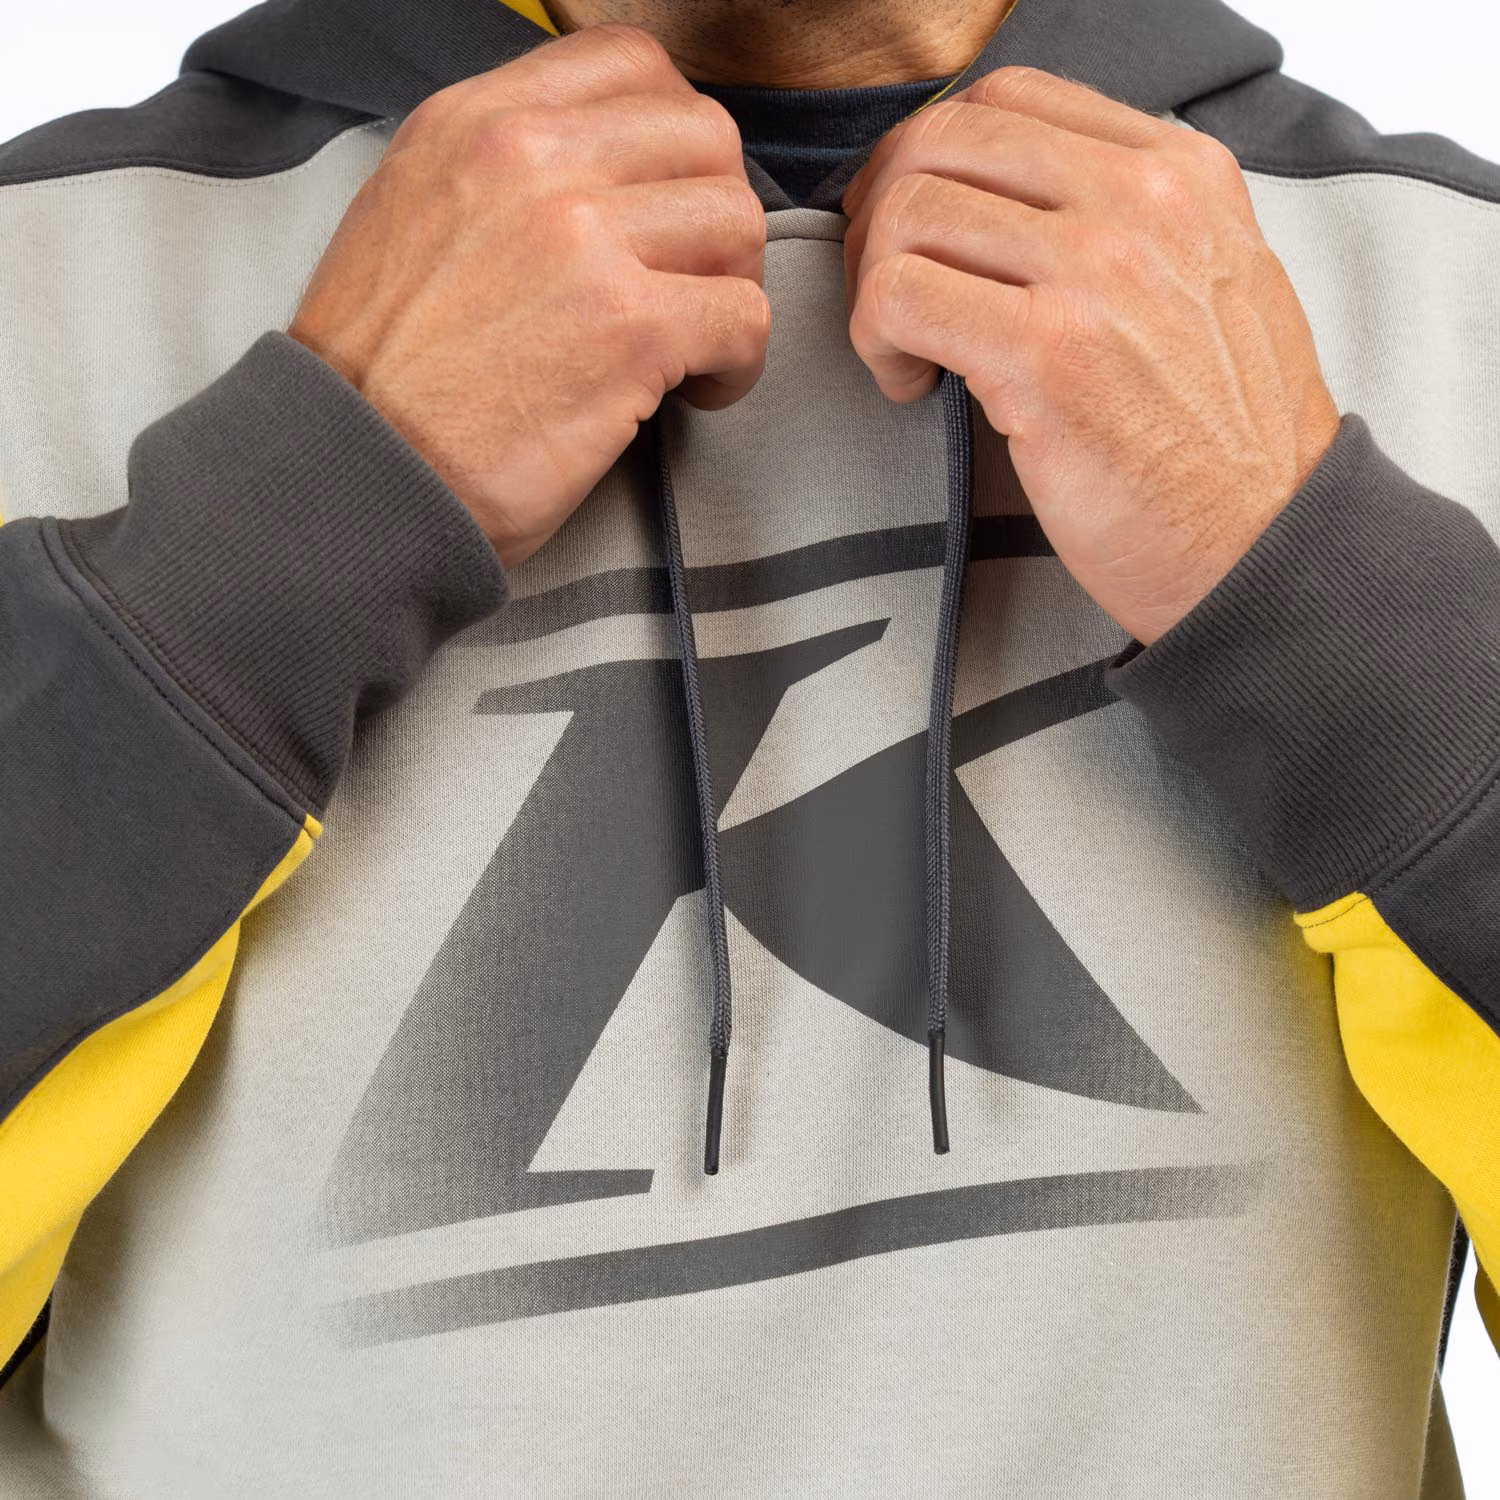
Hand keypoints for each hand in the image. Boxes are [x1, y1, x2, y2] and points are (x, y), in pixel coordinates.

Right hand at [290, 24, 769, 568]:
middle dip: (715, 217)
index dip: (675, 137)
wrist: (357, 472)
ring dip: (731, 288)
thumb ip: (502, 174)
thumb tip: (599, 179)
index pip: (631, 64)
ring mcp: (584, 237)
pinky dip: (739, 363)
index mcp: (475, 121)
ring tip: (691, 345)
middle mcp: (530, 158)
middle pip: (704, 136)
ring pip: (738, 221)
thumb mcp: (411, 216)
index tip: (670, 202)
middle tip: (691, 283)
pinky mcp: (628, 327)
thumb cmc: (382, 376)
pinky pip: (745, 317)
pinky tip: (696, 392)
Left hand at [842, 66, 1340, 644]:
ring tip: (906, 351)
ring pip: (908, 212)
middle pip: (943, 142)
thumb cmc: (1220, 440)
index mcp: (1181, 172)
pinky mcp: (1048, 355)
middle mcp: (1143, 201)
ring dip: (873, 285)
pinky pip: (898, 296)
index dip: (930, 155)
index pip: (1008, 98)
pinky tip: (910, 385)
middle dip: (882, 215)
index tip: (915, 226)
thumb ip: (1124, 222)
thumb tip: (1000, 199)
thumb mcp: (1207, 285)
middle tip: (885, 291)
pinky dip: (875, 341)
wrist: (1262, 545)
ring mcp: (1098, 272)